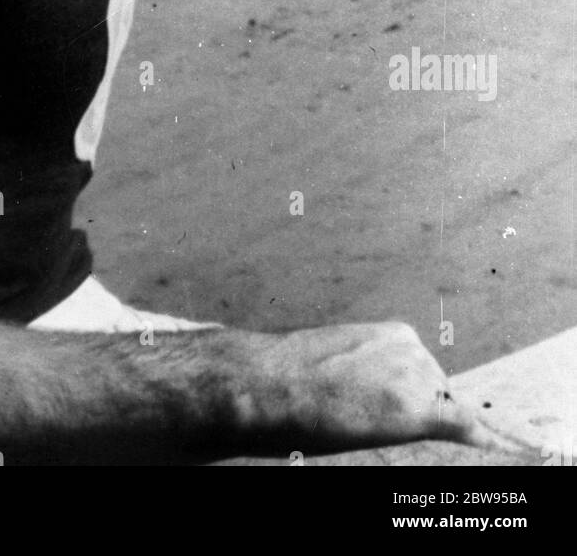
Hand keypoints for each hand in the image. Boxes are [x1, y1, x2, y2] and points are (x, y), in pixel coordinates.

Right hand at [252, 321, 511, 453]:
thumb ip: (374, 368)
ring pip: (434, 414)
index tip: (399, 408)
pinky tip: (508, 445)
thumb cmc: (293, 373)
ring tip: (356, 416)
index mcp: (397, 334)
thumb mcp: (340, 356)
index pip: (422, 376)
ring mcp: (418, 379)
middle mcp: (415, 351)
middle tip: (358, 413)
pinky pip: (464, 426)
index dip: (410, 398)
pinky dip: (489, 437)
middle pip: (433, 395)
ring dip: (408, 423)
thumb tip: (379, 392)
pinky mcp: (416, 410)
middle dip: (408, 409)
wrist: (271, 381)